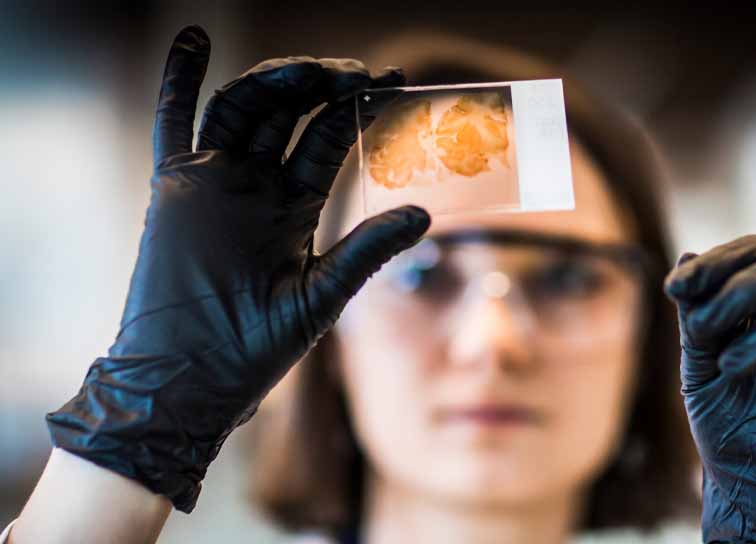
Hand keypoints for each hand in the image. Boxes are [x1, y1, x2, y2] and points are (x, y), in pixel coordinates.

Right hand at [45, 25, 428, 512]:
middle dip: (321, 85)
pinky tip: (194, 39)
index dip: (356, 109)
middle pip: (288, 112)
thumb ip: (366, 251)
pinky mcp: (175, 188)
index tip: (393, 82)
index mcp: (294, 204)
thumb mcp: (323, 294)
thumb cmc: (257, 346)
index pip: (326, 138)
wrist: (194, 378)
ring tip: (311, 69)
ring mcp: (215, 181)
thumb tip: (426, 215)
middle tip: (357, 73)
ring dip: (273, 79)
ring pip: (242, 109)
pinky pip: (172, 124)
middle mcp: (256, 184)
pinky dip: (177, 81)